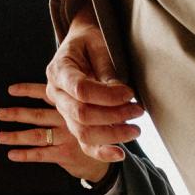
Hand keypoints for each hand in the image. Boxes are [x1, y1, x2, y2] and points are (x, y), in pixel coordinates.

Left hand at [0, 83, 113, 181]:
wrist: (106, 158)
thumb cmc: (90, 131)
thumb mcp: (83, 111)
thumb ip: (68, 101)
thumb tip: (50, 87)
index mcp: (69, 107)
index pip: (45, 95)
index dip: (27, 91)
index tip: (10, 90)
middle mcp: (66, 120)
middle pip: (37, 115)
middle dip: (16, 114)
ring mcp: (65, 137)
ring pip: (36, 135)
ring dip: (16, 136)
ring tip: (0, 136)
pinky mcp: (65, 154)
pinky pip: (42, 154)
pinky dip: (26, 154)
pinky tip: (13, 154)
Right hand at [45, 6, 143, 162]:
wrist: (83, 42)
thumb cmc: (92, 40)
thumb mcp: (100, 46)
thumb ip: (107, 71)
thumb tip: (122, 96)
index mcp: (59, 70)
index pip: (81, 91)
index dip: (108, 96)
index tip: (130, 93)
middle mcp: (56, 92)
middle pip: (81, 115)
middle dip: (114, 116)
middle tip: (138, 110)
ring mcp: (62, 109)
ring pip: (82, 132)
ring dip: (112, 133)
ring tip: (136, 128)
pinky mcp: (72, 120)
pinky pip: (83, 142)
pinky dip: (100, 151)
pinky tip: (119, 154)